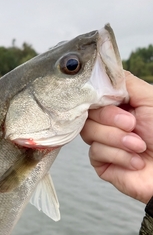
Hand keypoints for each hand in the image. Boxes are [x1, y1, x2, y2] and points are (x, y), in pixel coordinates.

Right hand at [80, 72, 152, 203]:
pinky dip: (119, 156)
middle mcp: (109, 123)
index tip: (116, 102)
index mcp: (120, 106)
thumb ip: (125, 82)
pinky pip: (96, 153)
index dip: (99, 98)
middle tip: (133, 125)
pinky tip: (135, 161)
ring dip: (118, 139)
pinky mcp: (102, 164)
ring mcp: (104, 143)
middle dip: (111, 119)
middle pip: (88, 114)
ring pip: (89, 133)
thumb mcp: (149, 99)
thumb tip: (102, 71)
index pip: (94, 96)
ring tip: (139, 146)